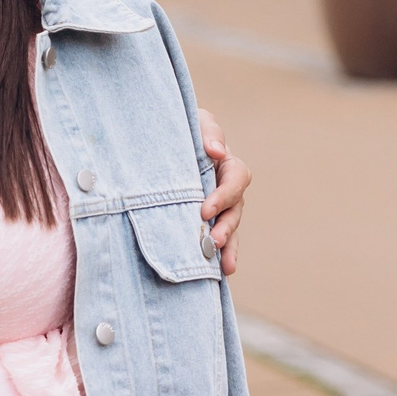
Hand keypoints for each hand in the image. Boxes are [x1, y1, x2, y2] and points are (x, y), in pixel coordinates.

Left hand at [196, 107, 250, 273]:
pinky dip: (220, 254)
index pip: (236, 180)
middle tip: (213, 241)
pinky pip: (216, 239)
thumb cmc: (182, 129)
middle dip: (226, 227)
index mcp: (227, 164)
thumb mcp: (196, 122)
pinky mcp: (204, 221)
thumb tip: (217, 152)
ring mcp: (217, 207)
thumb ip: (209, 133)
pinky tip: (218, 272)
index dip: (224, 196)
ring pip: (229, 228)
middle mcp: (226, 188)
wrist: (160, 141)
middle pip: (235, 210)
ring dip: (228, 247)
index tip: (204, 210)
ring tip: (224, 266)